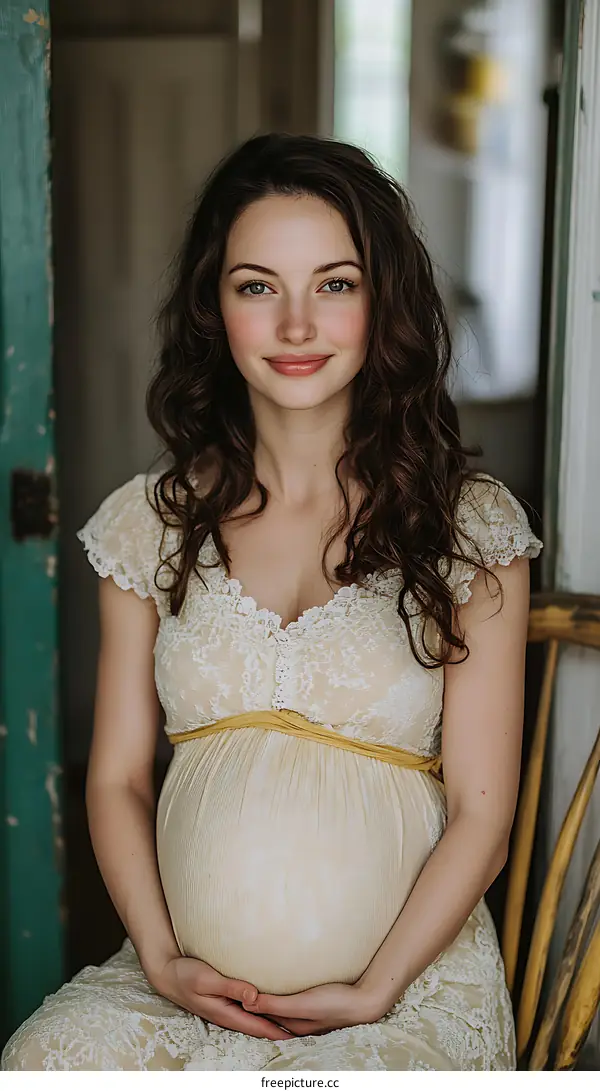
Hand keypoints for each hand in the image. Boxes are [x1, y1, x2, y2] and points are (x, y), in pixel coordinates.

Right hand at [147, 955, 295, 1040]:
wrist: (167, 973)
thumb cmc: (186, 975)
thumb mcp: (208, 979)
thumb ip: (232, 987)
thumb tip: (256, 996)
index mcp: (228, 1014)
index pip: (260, 1027)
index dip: (280, 1030)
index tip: (301, 1031)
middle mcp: (229, 1014)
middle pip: (261, 1026)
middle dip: (281, 1028)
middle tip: (305, 1026)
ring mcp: (227, 1008)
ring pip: (255, 1019)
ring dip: (273, 1020)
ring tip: (293, 1019)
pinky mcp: (225, 1000)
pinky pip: (248, 1009)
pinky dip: (262, 1010)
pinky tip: (269, 1004)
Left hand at [242, 980, 386, 1036]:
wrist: (365, 1001)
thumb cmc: (333, 1003)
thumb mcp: (301, 1004)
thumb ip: (275, 1004)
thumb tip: (248, 1002)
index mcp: (293, 1025)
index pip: (264, 1015)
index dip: (249, 1004)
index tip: (234, 991)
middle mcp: (299, 1023)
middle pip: (272, 1012)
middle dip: (257, 1002)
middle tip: (241, 985)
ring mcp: (309, 1015)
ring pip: (283, 1006)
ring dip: (271, 997)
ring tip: (258, 982)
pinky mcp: (318, 1005)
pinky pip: (295, 1000)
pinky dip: (285, 994)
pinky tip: (286, 983)